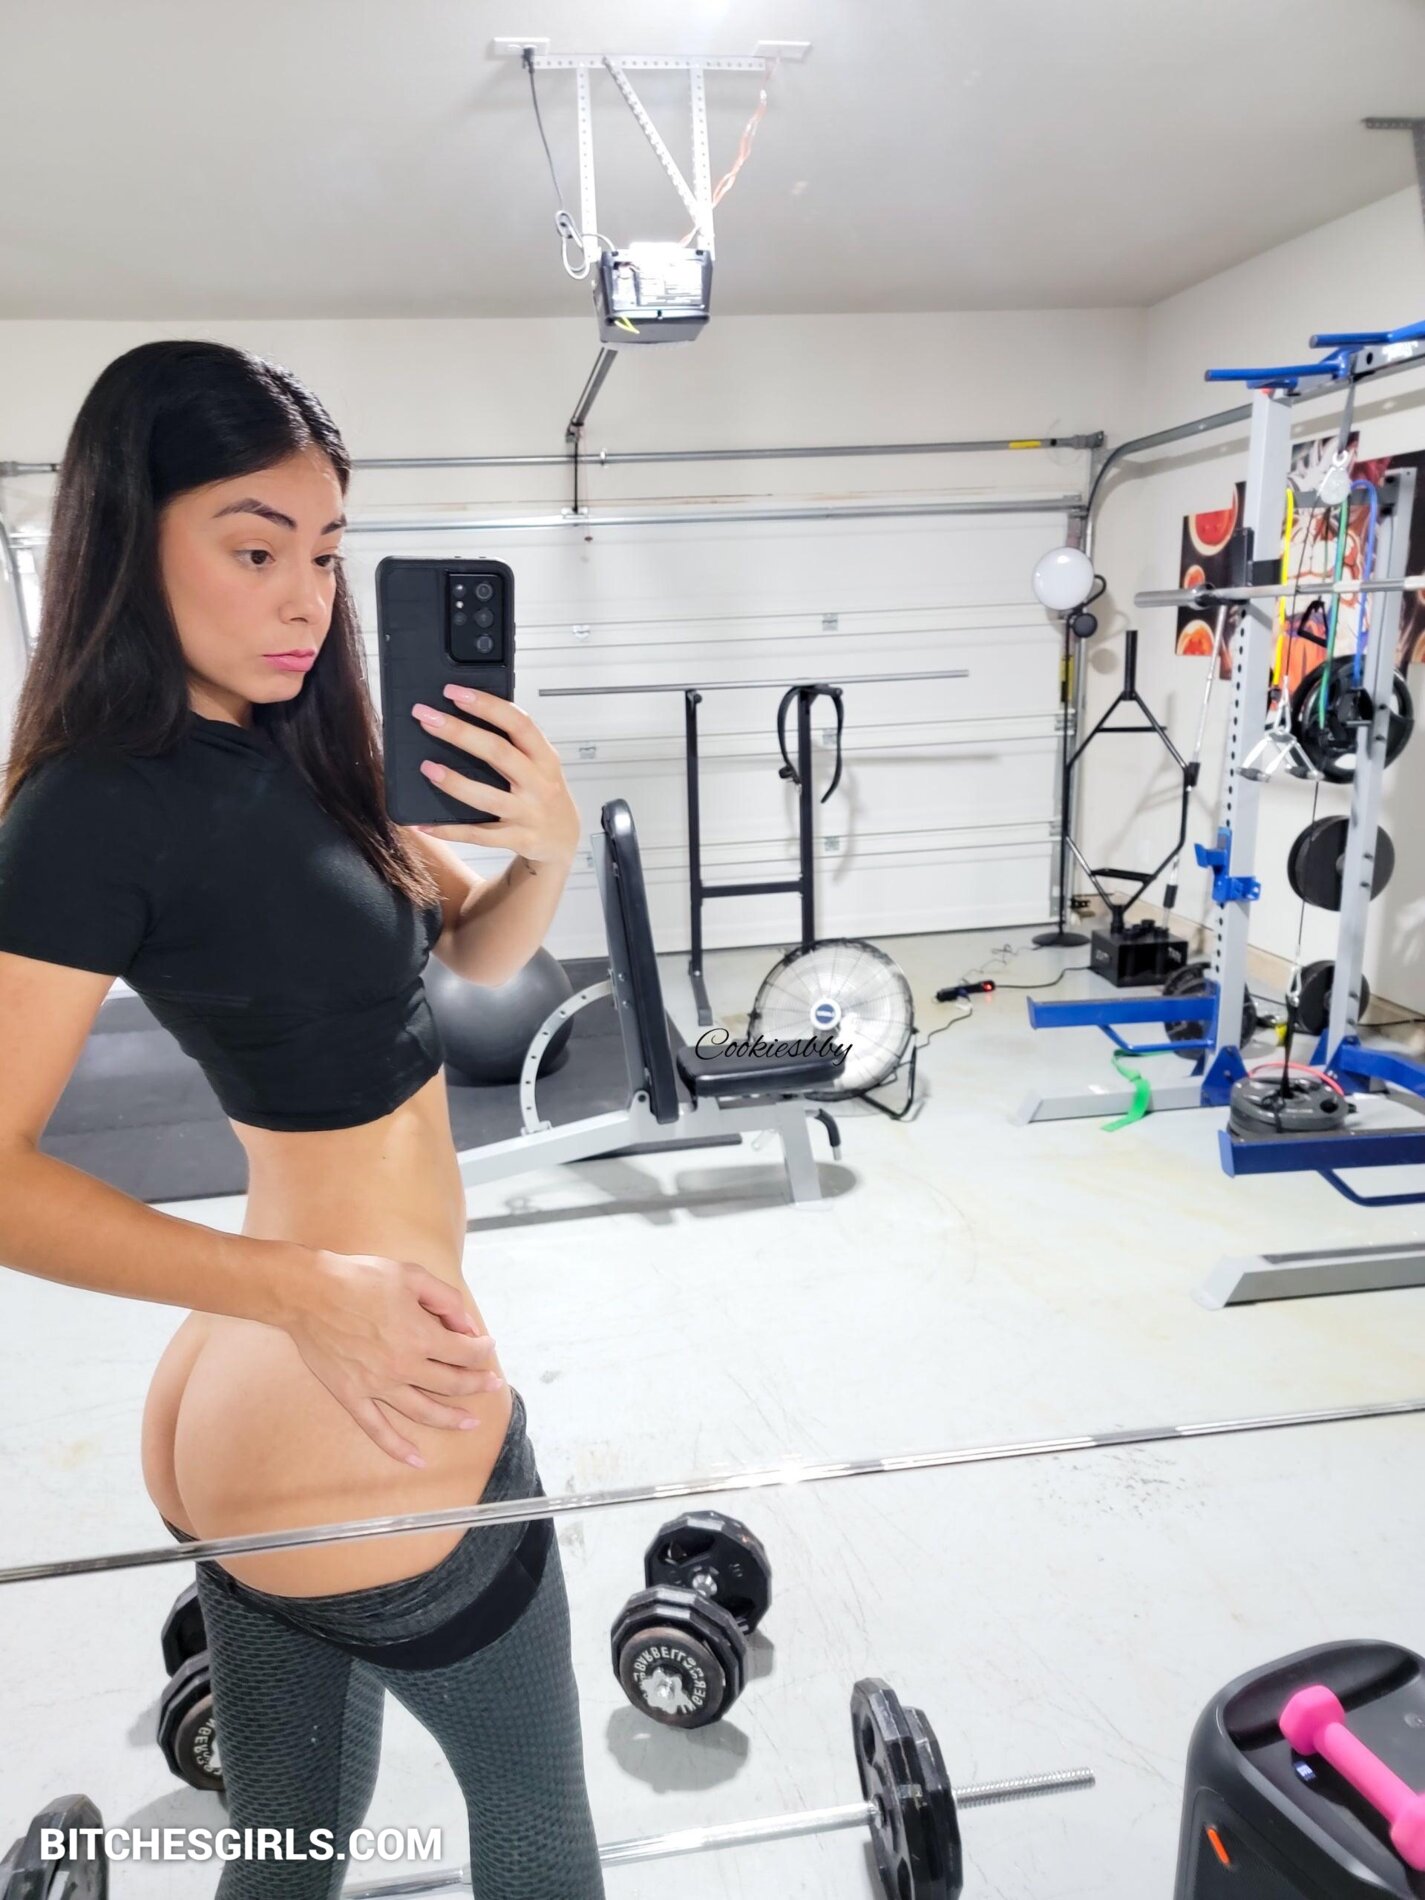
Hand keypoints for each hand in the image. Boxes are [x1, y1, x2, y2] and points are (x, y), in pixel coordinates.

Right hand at [284, 1250, 505, 1465]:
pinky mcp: (352, 1396)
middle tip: (492, 1385)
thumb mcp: (412, 1276)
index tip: (487, 1346)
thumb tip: (469, 1325)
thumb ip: (446, 1300)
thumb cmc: (360, 1278)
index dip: (482, 1350)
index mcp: (420, 1336)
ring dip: (451, 1419)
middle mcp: (403, 1366)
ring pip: (423, 1412)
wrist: (309, 1292)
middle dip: (477, 1384)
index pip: (464, 1352)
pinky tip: (417, 1459)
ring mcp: (377, 1385)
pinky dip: (398, 1448)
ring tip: (470, 1423)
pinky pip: (378, 1429)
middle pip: (451, 1384)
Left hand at [409, 688, 579, 864]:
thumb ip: (513, 744)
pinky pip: (479, 835)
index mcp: (545, 757)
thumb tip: (464, 718)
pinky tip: (424, 823)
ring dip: (454, 782)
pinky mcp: (517, 839)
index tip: (453, 692)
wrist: (564, 838)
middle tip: (426, 718)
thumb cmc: (543, 792)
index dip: (486, 705)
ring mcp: (528, 813)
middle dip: (459, 732)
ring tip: (426, 767)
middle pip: (498, 753)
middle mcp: (539, 784)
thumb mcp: (539, 763)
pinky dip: (450, 830)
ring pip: (487, 797)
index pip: (518, 723)